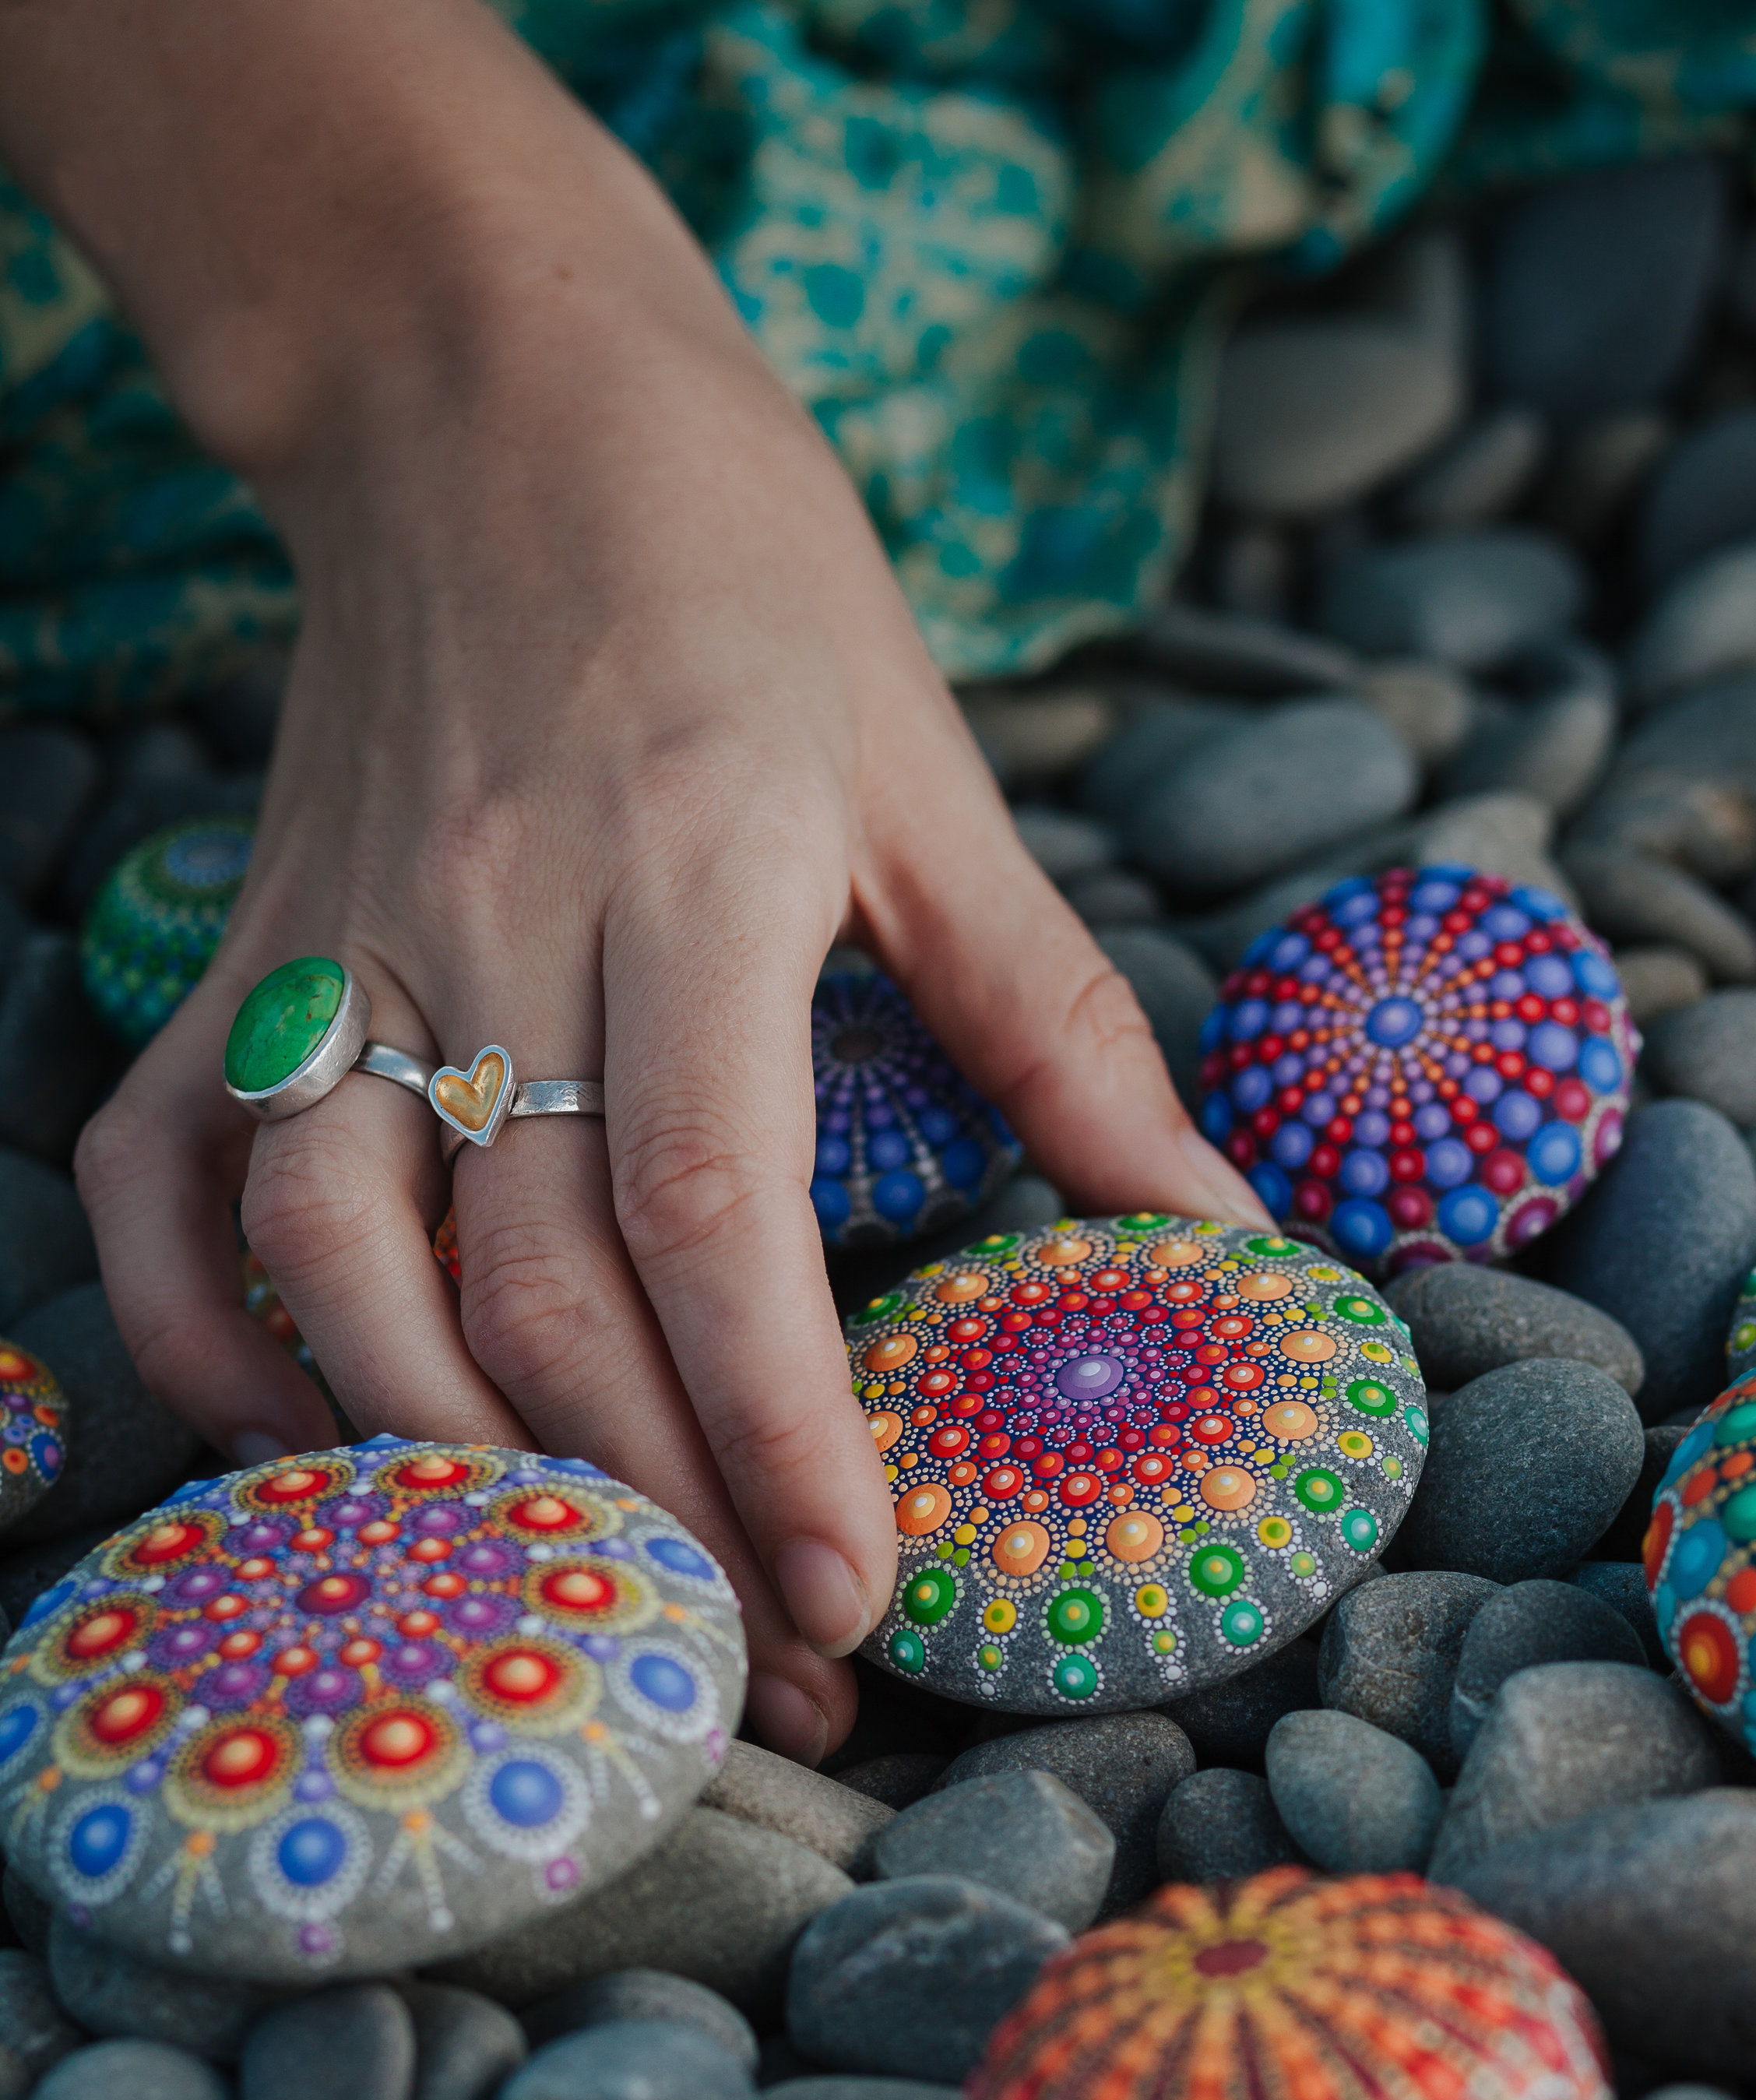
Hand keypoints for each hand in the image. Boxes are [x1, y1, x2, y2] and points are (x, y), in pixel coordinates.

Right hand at [36, 2, 1264, 1758]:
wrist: (487, 388)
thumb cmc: (746, 575)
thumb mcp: (934, 775)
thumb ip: (1061, 1027)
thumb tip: (1213, 1242)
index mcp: (693, 869)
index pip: (709, 1208)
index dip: (773, 1429)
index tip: (858, 1598)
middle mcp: (490, 923)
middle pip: (532, 1288)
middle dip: (658, 1516)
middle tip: (780, 1679)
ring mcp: (334, 944)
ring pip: (336, 1264)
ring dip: (455, 1476)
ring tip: (594, 1617)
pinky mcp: (240, 954)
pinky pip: (167, 1180)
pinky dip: (208, 1343)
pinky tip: (310, 1454)